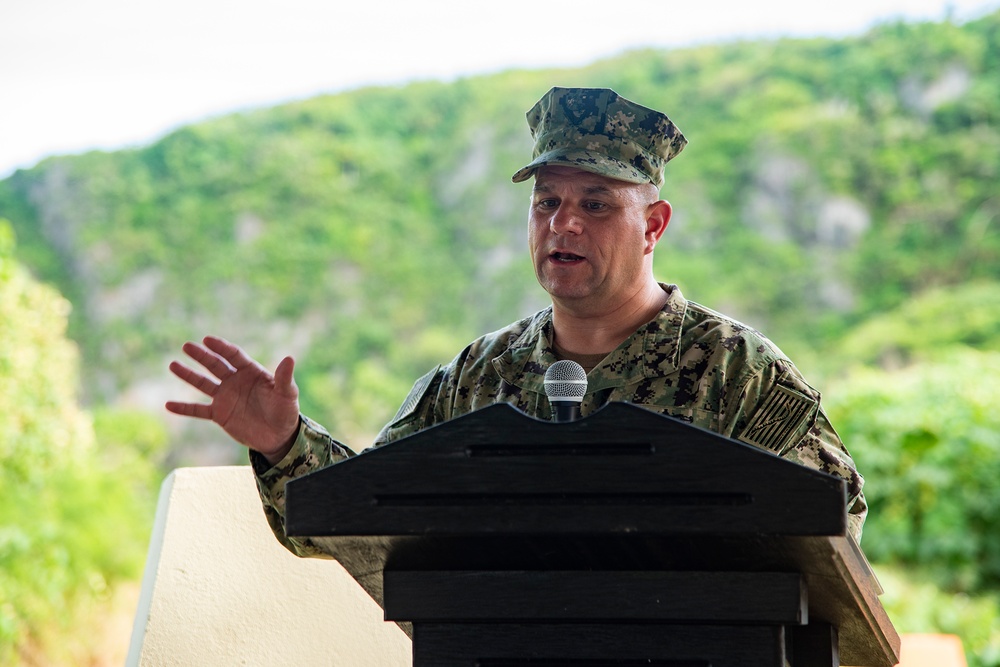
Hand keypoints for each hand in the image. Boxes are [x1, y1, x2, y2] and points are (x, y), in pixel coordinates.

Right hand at [166, 336, 300, 463]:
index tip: (207, 340)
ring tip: (173, 365)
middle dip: (202, 356)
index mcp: (251, 372)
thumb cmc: (286, 412)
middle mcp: (235, 381)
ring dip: (189, 375)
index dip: (221, 347)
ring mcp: (226, 397)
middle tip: (187, 346)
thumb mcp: (287, 395)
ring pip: (203, 384)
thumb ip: (284, 378)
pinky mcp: (219, 414)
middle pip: (216, 365)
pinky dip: (184, 408)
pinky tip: (168, 405)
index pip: (234, 356)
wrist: (278, 436)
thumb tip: (289, 358)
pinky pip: (198, 410)